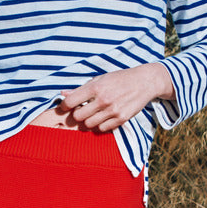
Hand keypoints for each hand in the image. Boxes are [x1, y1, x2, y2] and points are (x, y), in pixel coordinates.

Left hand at [58, 62, 175, 131]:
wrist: (144, 82)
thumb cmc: (119, 79)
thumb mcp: (100, 78)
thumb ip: (81, 88)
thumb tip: (62, 93)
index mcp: (95, 87)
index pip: (70, 101)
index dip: (64, 106)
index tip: (66, 106)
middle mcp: (103, 99)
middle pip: (78, 116)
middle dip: (77, 115)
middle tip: (81, 110)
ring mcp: (113, 110)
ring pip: (89, 125)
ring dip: (88, 121)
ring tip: (93, 114)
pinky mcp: (121, 119)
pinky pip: (102, 129)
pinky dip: (100, 125)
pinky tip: (103, 117)